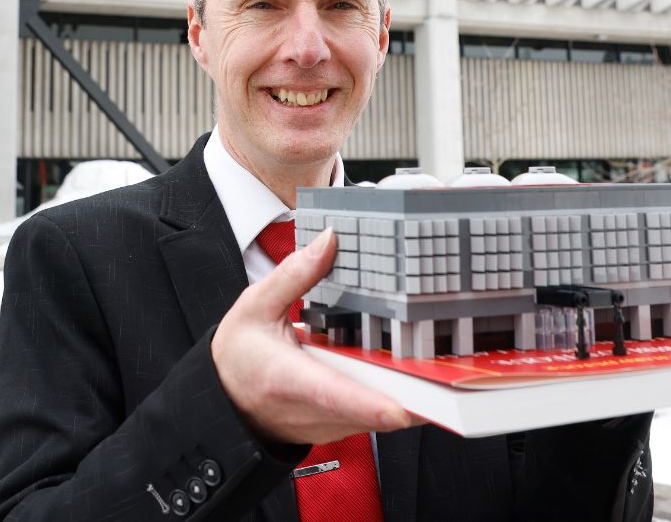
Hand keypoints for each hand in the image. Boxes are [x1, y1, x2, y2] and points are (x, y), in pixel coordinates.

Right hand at [210, 228, 414, 444]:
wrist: (224, 399)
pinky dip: (396, 397)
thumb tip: (328, 242)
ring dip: (410, 395)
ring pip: (381, 418)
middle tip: (446, 367)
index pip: (333, 393)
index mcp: (287, 376)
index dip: (370, 403)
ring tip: (434, 363)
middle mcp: (311, 409)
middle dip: (413, 393)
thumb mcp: (255, 306)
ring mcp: (327, 425)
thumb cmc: (237, 357)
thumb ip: (295, 274)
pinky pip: (377, 417)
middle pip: (373, 409)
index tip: (400, 408)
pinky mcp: (339, 428)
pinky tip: (407, 371)